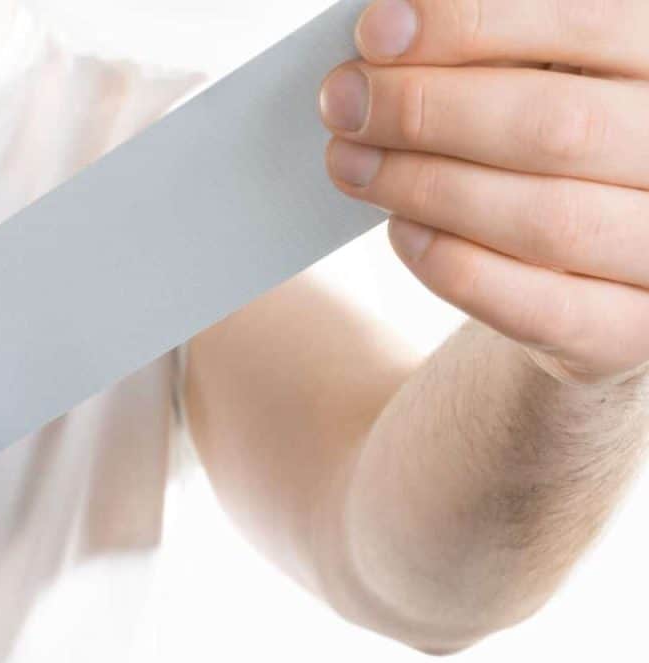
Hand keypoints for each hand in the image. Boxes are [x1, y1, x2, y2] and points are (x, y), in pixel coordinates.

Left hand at [320, 0, 648, 384]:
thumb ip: (488, 55)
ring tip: (349, 162)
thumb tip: (387, 33)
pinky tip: (400, 230)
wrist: (603, 269)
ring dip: (425, 187)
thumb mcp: (543, 76)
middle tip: (342, 103)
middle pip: (557, 126)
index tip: (376, 30)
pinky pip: (537, 305)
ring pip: (545, 219)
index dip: (470, 22)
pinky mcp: (630, 331)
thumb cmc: (556, 148)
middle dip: (425, 111)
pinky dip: (453, 264)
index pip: (588, 19)